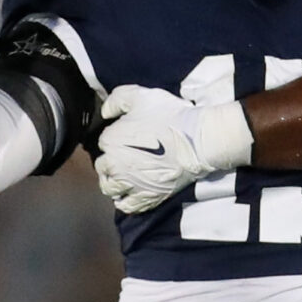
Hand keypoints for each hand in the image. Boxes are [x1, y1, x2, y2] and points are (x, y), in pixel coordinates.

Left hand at [93, 86, 253, 213]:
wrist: (198, 141)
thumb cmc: (172, 117)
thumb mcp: (141, 96)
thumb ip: (117, 100)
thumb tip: (105, 111)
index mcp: (111, 140)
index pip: (103, 143)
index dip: (115, 140)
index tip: (127, 139)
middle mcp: (115, 165)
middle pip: (103, 167)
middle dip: (110, 163)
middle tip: (124, 159)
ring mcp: (130, 183)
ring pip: (110, 188)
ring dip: (113, 183)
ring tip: (123, 179)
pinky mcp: (146, 197)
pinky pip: (127, 205)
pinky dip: (124, 202)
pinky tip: (128, 196)